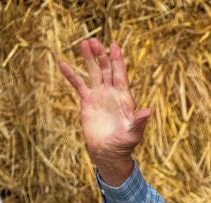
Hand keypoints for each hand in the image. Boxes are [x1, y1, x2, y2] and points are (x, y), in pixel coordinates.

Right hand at [58, 38, 150, 184]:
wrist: (108, 152)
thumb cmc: (124, 144)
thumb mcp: (134, 133)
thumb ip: (139, 122)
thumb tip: (148, 111)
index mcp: (124, 97)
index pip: (121, 74)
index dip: (118, 60)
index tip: (114, 46)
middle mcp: (112, 93)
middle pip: (106, 69)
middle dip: (101, 55)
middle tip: (94, 41)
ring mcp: (99, 95)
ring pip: (93, 73)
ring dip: (89, 58)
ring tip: (84, 43)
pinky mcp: (87, 102)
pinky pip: (78, 85)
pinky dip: (71, 75)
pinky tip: (63, 63)